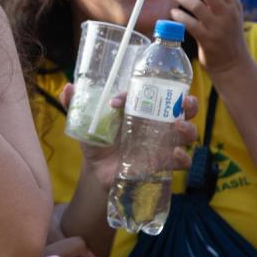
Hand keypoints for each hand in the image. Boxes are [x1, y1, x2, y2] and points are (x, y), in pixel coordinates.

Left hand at [60, 85, 198, 189]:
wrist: (97, 170)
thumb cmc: (96, 139)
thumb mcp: (85, 121)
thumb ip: (75, 103)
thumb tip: (67, 87)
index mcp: (142, 106)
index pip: (152, 91)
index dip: (141, 89)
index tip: (117, 100)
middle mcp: (157, 121)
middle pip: (184, 107)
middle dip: (189, 102)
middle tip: (183, 102)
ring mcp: (163, 142)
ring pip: (188, 132)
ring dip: (188, 128)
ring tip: (177, 127)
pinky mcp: (163, 162)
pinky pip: (182, 160)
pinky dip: (182, 157)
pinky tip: (175, 155)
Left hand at [168, 0, 247, 74]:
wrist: (234, 64)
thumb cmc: (226, 36)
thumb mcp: (229, 15)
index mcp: (234, 5)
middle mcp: (228, 14)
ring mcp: (218, 28)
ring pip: (197, 6)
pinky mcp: (208, 41)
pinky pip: (191, 24)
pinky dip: (180, 16)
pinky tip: (172, 12)